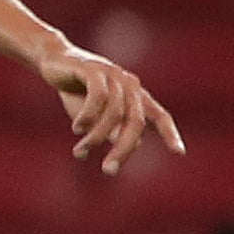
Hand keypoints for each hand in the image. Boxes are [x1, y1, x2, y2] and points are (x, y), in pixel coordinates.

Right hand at [37, 45, 183, 174]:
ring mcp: (113, 75)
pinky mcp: (93, 69)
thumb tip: (135, 145)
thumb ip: (115, 129)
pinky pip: (97, 96)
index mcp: (136, 96)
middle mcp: (130, 84)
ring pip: (114, 113)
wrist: (53, 63)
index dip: (170, 133)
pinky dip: (88, 116)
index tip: (179, 152)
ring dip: (96, 137)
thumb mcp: (97, 117)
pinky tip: (77, 128)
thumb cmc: (78, 92)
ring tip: (80, 152)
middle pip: (135, 121)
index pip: (159, 116)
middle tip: (108, 171)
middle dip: (123, 149)